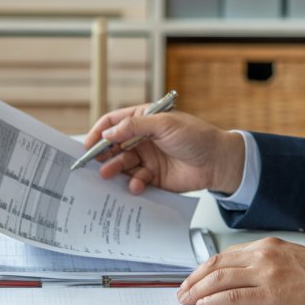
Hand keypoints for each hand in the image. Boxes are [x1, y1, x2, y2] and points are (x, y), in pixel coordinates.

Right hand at [82, 107, 243, 195]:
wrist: (218, 162)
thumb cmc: (196, 136)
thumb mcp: (164, 124)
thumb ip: (135, 126)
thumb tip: (109, 132)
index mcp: (144, 120)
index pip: (114, 122)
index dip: (99, 132)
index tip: (87, 144)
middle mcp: (142, 139)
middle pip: (113, 146)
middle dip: (102, 155)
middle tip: (92, 164)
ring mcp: (147, 158)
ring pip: (122, 165)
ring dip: (114, 170)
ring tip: (108, 175)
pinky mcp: (153, 177)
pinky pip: (136, 181)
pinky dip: (133, 184)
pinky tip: (137, 185)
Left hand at [176, 237, 304, 304]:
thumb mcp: (291, 259)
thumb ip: (266, 262)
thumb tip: (241, 276)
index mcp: (268, 245)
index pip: (225, 255)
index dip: (204, 268)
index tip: (193, 279)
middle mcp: (264, 254)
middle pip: (217, 265)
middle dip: (194, 279)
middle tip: (182, 291)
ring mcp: (267, 273)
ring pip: (220, 279)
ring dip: (198, 291)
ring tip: (187, 301)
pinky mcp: (271, 293)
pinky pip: (234, 297)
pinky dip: (215, 301)